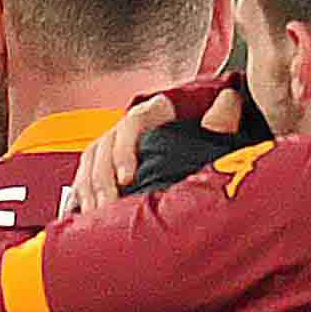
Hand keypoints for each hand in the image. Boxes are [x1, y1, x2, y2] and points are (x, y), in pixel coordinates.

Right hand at [71, 85, 235, 213]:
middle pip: (105, 144)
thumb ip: (221, 120)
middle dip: (103, 177)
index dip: (125, 151)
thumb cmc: (200, 151)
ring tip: (98, 211)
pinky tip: (83, 211)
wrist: (190, 167)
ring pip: (91, 160)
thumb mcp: (214, 136)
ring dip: (91, 187)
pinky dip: (81, 194)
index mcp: (155, 112)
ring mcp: (114, 145)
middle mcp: (130, 126)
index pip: (132, 122)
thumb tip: (229, 100)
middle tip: (110, 204)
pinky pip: (83, 175)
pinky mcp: (102, 166)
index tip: (128, 177)